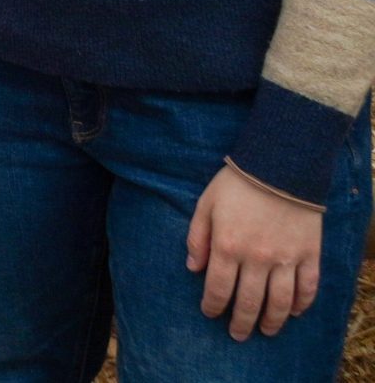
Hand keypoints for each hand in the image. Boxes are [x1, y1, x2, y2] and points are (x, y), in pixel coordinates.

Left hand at [189, 164, 323, 339]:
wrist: (280, 166)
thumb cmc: (237, 183)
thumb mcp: (206, 205)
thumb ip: (197, 238)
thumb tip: (193, 268)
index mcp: (228, 246)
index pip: (219, 288)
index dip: (213, 306)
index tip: (211, 314)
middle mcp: (257, 258)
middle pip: (249, 302)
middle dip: (241, 322)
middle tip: (237, 334)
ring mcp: (286, 258)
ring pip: (280, 301)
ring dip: (272, 321)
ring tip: (266, 331)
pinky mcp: (309, 254)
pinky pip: (307, 287)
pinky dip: (302, 303)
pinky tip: (294, 312)